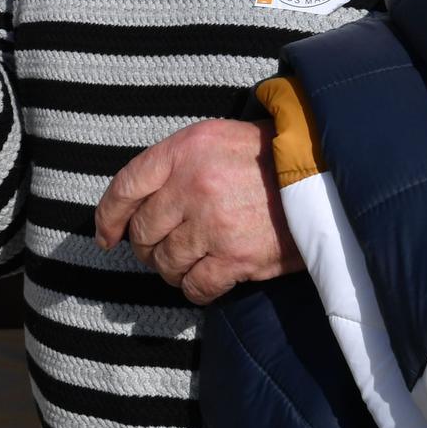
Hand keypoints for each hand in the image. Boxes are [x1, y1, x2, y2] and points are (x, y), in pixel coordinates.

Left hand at [93, 119, 300, 305]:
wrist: (320, 175)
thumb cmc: (265, 156)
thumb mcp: (214, 139)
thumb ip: (174, 165)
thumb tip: (135, 206)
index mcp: (184, 150)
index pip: (126, 186)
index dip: (108, 216)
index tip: (106, 235)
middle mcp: (192, 185)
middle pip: (143, 232)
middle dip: (146, 247)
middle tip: (160, 249)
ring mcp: (213, 224)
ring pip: (165, 263)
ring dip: (172, 268)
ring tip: (191, 260)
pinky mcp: (235, 257)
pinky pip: (196, 286)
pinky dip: (196, 288)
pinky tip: (208, 278)